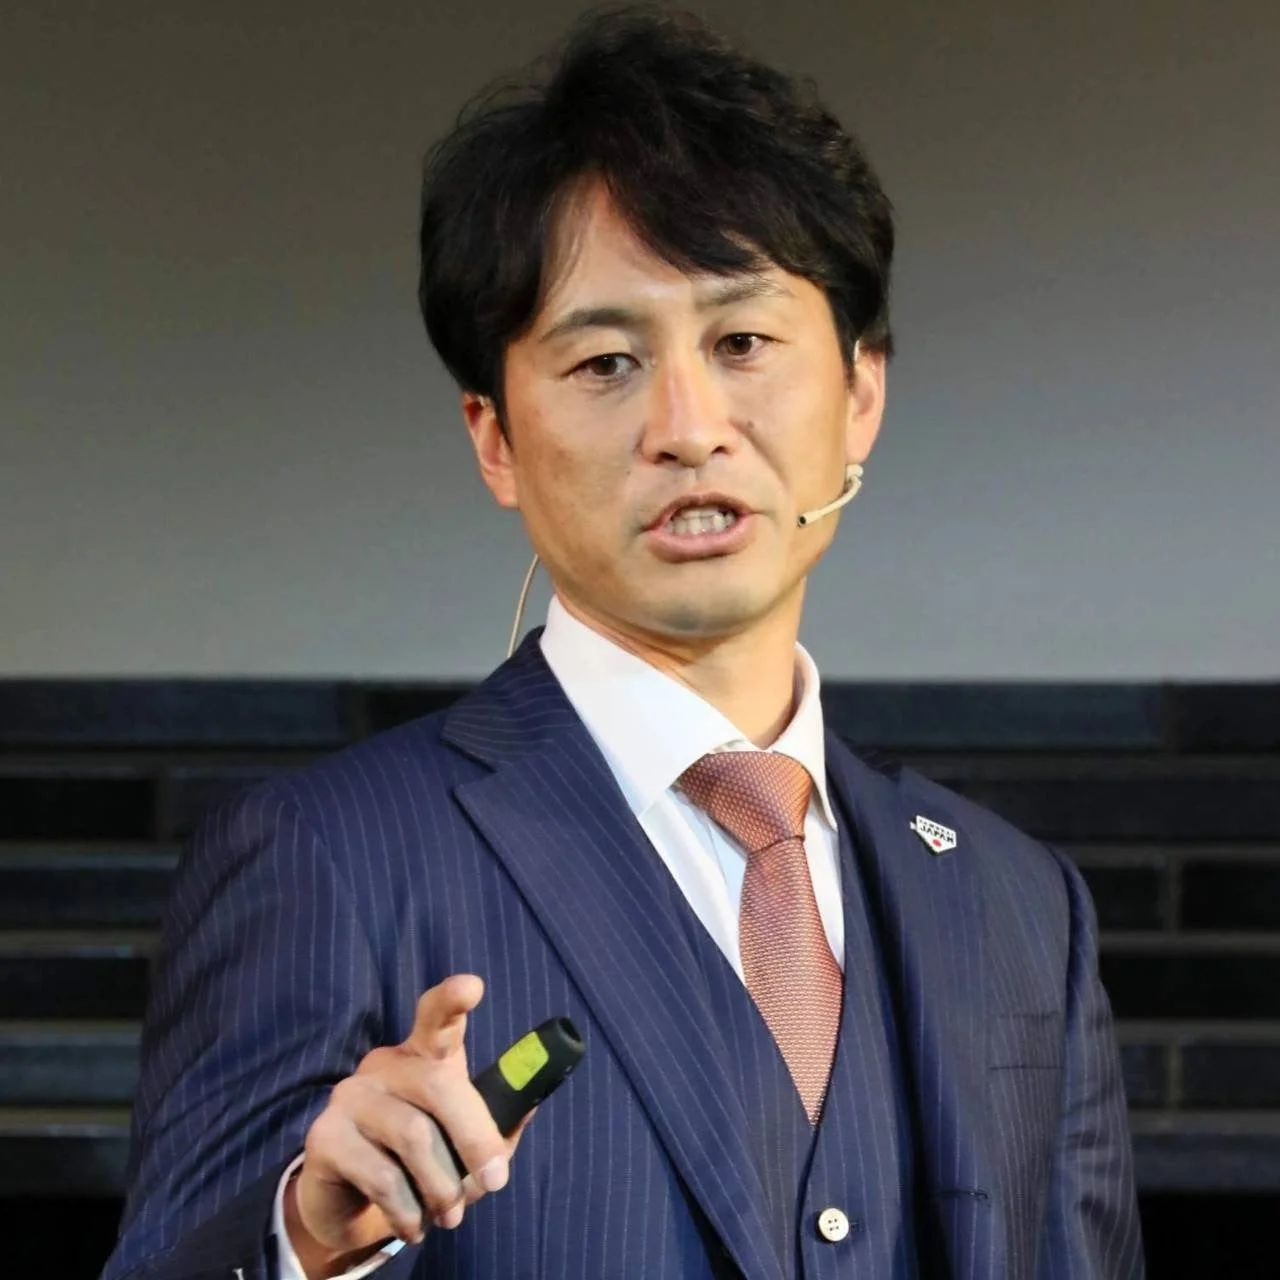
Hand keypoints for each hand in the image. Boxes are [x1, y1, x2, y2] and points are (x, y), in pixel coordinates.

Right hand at [284, 974, 531, 1277]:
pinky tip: (413, 1223)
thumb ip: (498, 1124)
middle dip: (476, 1138)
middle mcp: (384, 1065)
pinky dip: (408, 1208)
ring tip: (449, 1214)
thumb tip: (529, 1101)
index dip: (452, 999)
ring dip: (443, 1186)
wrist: (352, 1208)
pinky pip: (381, 1175)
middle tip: (495, 1182)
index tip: (472, 987)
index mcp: (423, 1056)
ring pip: (414, 1135)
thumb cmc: (423, 1164)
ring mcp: (350, 1096)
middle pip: (438, 1083)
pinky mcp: (324, 1136)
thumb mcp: (466, 1145)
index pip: (435, 1017)